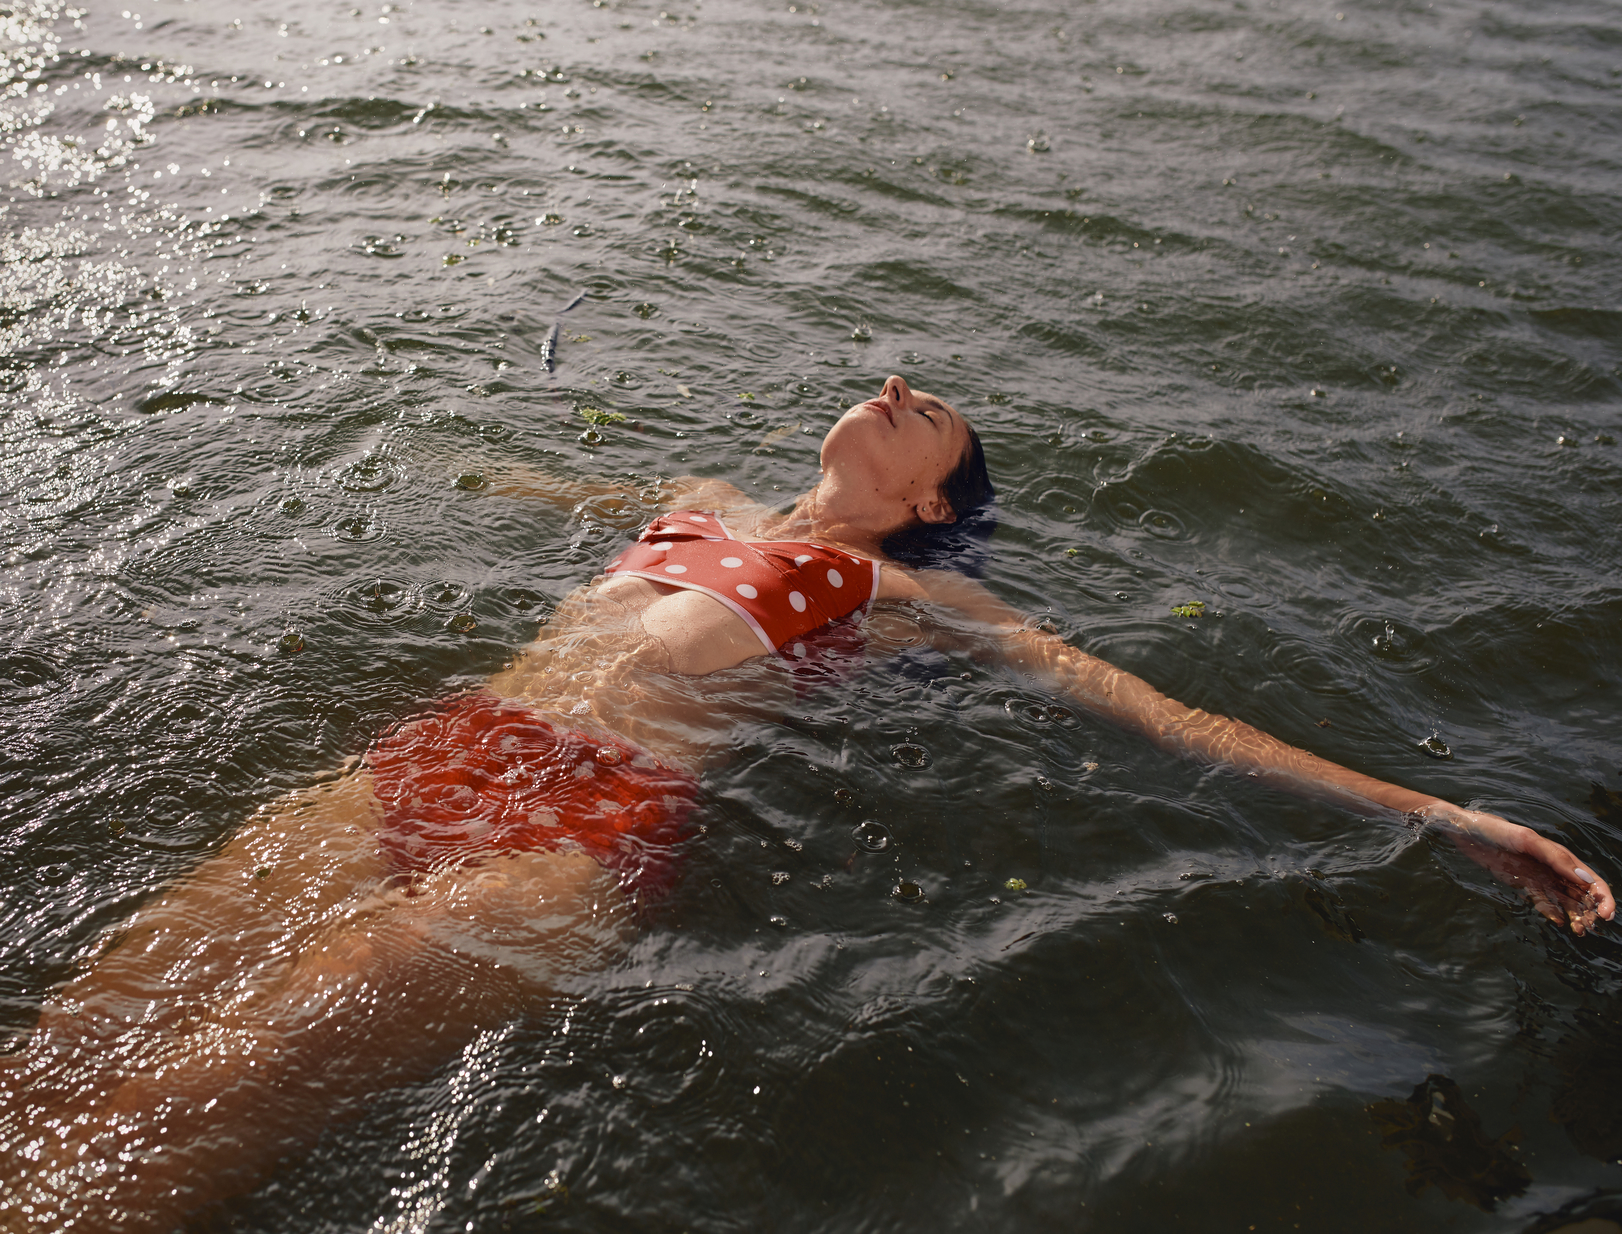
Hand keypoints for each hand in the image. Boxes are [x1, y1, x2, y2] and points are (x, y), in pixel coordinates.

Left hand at [1422, 803, 1615, 934]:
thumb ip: (1554, 858)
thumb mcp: (1526, 840)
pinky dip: (1552, 912)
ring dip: (1575, 915)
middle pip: (1581, 893)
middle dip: (1591, 910)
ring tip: (1579, 930)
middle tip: (1588, 927)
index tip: (1606, 915)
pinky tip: (1558, 922)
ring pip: (1565, 900)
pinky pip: (1543, 902)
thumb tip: (1584, 879)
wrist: (1466, 832)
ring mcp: (1539, 877)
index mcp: (1560, 856)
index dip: (1602, 897)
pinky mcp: (1523, 884)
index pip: (1590, 879)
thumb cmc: (1496, 830)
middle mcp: (1554, 868)